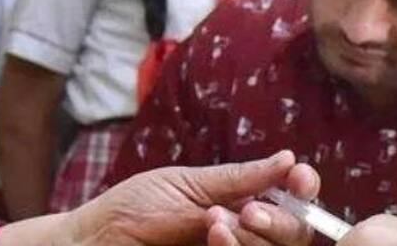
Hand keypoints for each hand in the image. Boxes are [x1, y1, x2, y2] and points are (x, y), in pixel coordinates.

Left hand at [66, 152, 319, 245]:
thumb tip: (288, 159)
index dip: (305, 191)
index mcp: (242, 204)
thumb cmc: (134, 209)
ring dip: (252, 239)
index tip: (300, 180)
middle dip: (281, 221)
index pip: (292, 202)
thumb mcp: (187, 184)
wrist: (92, 241)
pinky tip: (212, 237)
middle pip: (294, 235)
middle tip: (251, 212)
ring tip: (213, 222)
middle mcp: (244, 236)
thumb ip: (237, 179)